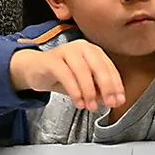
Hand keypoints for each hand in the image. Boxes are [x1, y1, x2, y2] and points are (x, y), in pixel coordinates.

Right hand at [9, 40, 124, 111]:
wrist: (34, 69)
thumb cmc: (62, 75)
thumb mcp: (83, 84)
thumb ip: (98, 90)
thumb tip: (114, 100)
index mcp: (93, 51)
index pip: (109, 67)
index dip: (116, 85)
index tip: (120, 100)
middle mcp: (82, 47)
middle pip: (99, 66)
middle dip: (107, 87)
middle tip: (110, 103)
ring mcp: (66, 51)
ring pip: (83, 70)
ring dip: (89, 91)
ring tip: (91, 106)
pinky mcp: (52, 59)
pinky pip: (66, 75)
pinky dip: (74, 91)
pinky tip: (78, 102)